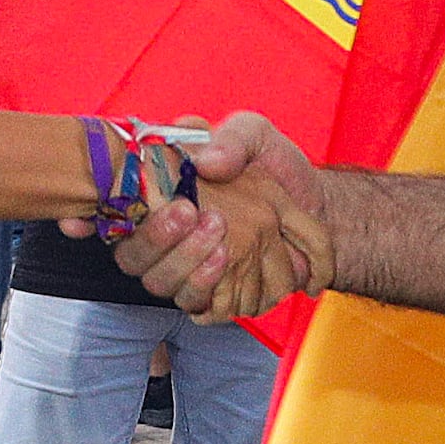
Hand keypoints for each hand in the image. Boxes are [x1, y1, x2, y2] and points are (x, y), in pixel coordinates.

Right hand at [118, 115, 325, 322]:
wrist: (319, 205)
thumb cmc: (276, 167)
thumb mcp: (256, 135)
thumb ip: (232, 139)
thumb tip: (205, 161)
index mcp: (161, 194)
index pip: (125, 213)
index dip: (141, 217)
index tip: (182, 205)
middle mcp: (166, 236)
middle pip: (136, 260)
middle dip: (165, 244)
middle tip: (207, 220)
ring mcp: (189, 267)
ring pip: (166, 287)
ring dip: (191, 271)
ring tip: (225, 249)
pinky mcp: (215, 293)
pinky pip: (201, 307)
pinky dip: (216, 296)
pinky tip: (235, 272)